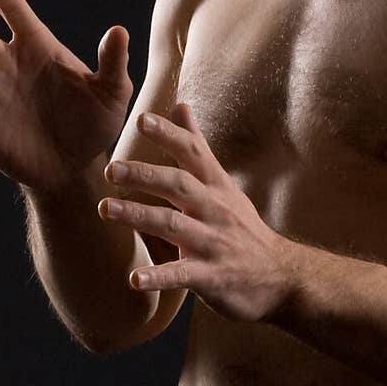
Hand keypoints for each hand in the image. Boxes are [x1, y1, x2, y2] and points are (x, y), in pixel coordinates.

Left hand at [98, 102, 294, 324]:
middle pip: (178, 185)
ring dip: (138, 216)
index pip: (193, 153)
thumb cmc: (242, 226)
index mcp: (215, 186)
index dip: (168, 135)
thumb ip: (198, 147)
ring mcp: (213, 242)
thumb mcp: (223, 184)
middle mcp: (214, 209)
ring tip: (105, 209)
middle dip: (144, 175)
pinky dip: (158, 277)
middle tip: (110, 169)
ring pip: (173, 225)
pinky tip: (134, 279)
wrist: (281, 276)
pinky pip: (182, 275)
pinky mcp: (211, 276)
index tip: (141, 119)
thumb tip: (180, 106)